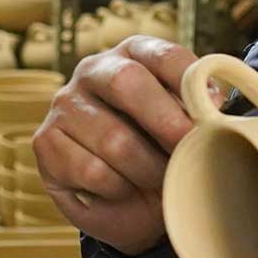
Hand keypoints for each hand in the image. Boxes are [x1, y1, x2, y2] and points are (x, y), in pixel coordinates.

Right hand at [31, 36, 199, 254]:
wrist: (128, 203)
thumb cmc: (160, 155)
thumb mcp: (185, 129)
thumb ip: (198, 111)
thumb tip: (213, 104)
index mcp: (133, 55)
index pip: (164, 55)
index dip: (190, 84)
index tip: (213, 116)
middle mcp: (93, 70)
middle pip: (126, 81)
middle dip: (165, 123)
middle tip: (189, 150)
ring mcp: (64, 104)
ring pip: (113, 138)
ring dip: (146, 169)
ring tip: (160, 181)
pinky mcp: (45, 141)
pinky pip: (91, 170)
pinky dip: (117, 188)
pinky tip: (123, 189)